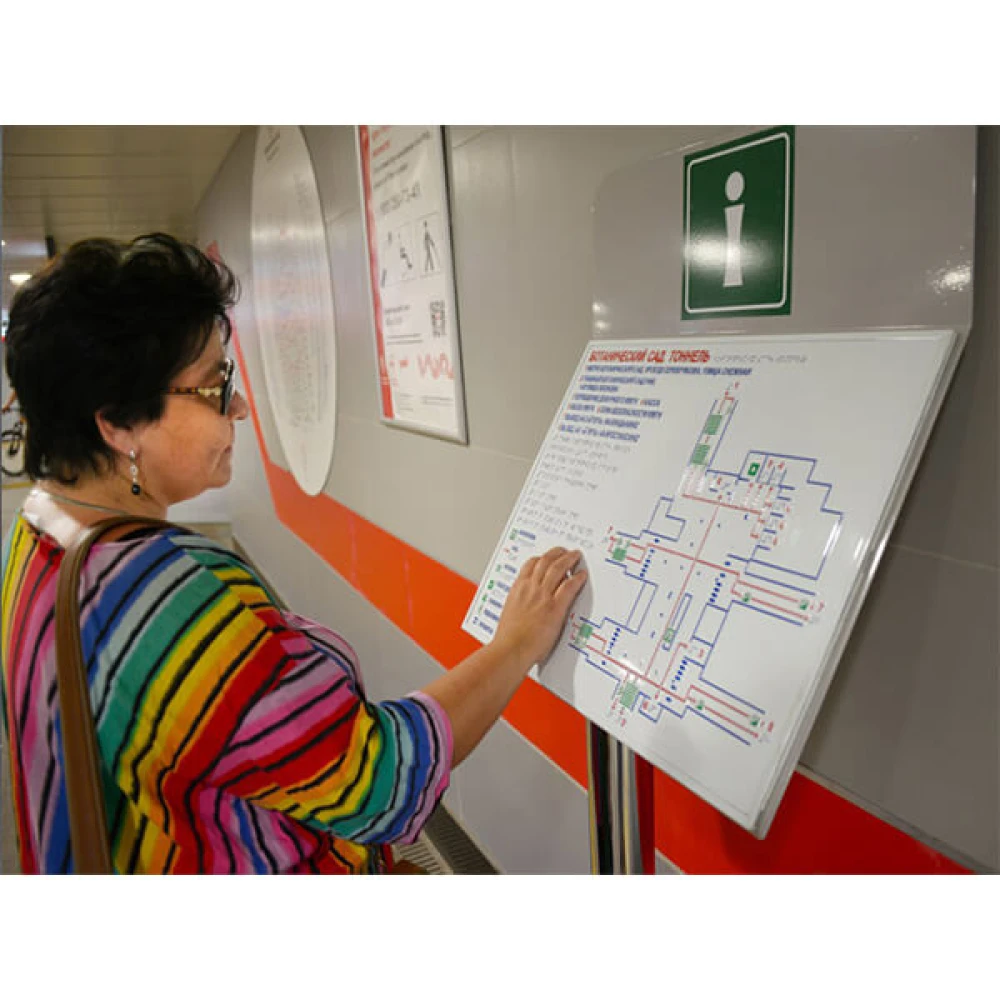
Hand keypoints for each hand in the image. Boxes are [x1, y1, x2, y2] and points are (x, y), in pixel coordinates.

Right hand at [492, 547, 587, 668]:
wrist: (511, 649)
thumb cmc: (509, 638)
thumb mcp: (510, 614)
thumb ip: (518, 606)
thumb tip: (522, 608)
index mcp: (518, 590)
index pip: (530, 565)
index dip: (541, 558)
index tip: (547, 557)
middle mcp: (530, 589)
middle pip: (545, 562)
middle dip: (556, 553)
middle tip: (564, 551)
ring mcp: (543, 596)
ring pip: (557, 568)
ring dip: (568, 559)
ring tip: (575, 556)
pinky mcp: (554, 607)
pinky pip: (569, 587)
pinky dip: (577, 579)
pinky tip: (581, 576)